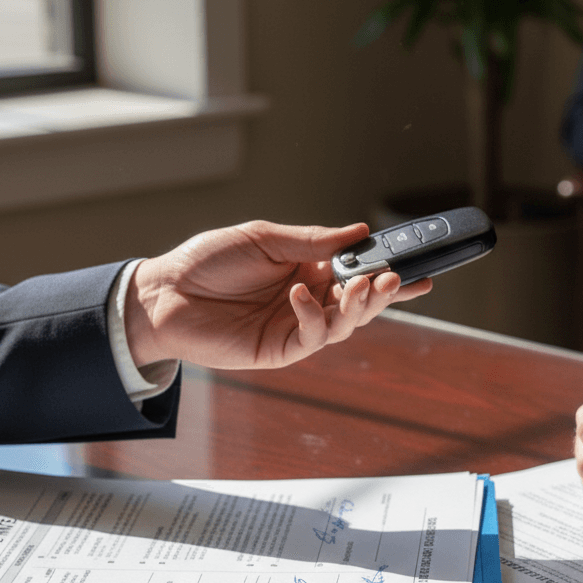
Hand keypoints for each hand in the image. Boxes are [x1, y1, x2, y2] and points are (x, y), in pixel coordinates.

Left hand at [125, 220, 430, 369]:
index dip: (389, 270)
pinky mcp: (280, 349)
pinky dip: (313, 316)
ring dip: (359, 306)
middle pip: (360, 301)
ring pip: (344, 323)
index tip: (418, 267)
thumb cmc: (208, 262)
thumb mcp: (264, 239)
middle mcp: (309, 299)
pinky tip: (301, 295)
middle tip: (397, 279)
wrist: (164, 295)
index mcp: (308, 269)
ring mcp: (296, 326)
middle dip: (384, 291)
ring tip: (365, 285)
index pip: (358, 270)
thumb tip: (359, 232)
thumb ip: (312, 240)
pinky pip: (311, 336)